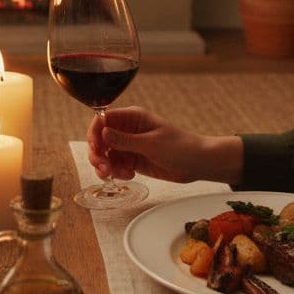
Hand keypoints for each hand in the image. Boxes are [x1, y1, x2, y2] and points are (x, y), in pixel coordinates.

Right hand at [88, 107, 242, 183]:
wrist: (198, 163)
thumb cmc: (180, 147)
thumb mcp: (151, 143)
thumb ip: (125, 140)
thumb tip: (102, 133)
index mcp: (132, 117)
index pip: (103, 119)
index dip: (94, 133)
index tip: (95, 149)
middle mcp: (127, 130)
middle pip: (100, 139)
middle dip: (98, 154)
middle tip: (104, 168)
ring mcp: (129, 145)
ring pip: (105, 154)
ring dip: (106, 166)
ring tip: (116, 175)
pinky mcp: (133, 160)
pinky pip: (115, 165)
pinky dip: (116, 172)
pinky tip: (129, 176)